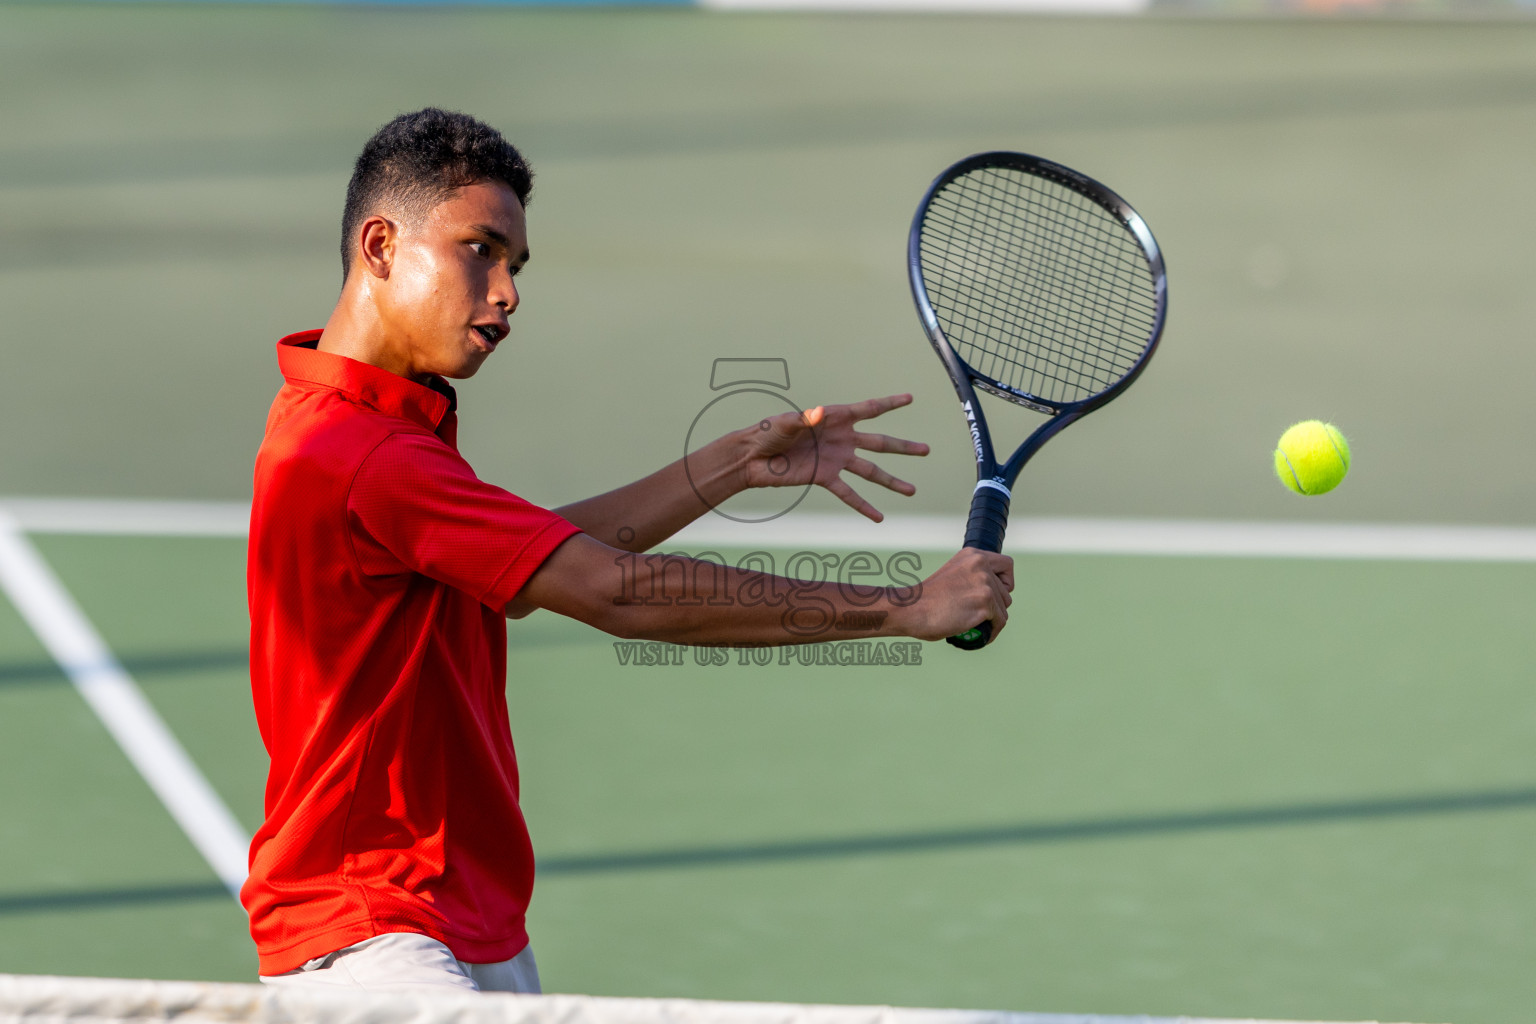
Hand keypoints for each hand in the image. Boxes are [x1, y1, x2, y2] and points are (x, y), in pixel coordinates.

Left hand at [740, 394, 928, 520]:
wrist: (753, 458)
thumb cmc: (768, 432)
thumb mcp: (785, 422)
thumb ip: (803, 419)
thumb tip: (816, 414)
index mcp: (834, 418)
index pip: (868, 409)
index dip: (890, 403)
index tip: (911, 398)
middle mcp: (841, 438)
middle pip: (880, 442)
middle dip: (903, 447)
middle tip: (926, 450)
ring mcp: (836, 459)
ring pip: (871, 471)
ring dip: (892, 481)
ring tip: (912, 491)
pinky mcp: (825, 478)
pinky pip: (848, 493)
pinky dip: (863, 506)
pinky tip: (879, 518)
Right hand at [903, 548, 1013, 642]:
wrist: (912, 609)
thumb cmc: (927, 599)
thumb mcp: (953, 574)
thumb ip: (972, 576)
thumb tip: (992, 593)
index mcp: (972, 555)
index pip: (1007, 565)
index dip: (1004, 581)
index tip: (995, 593)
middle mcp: (981, 565)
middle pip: (1006, 592)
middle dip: (995, 606)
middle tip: (978, 615)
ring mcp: (984, 584)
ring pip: (1004, 608)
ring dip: (993, 619)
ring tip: (977, 625)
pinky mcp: (985, 603)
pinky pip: (1000, 622)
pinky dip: (992, 631)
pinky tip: (982, 635)